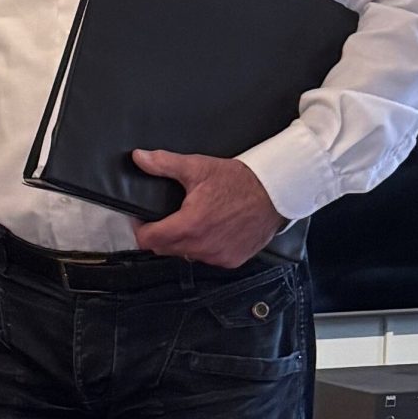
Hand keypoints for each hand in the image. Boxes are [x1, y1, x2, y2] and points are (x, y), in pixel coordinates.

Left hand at [131, 149, 288, 267]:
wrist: (276, 192)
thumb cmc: (241, 180)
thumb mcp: (198, 167)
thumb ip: (164, 164)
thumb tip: (140, 158)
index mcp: (190, 225)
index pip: (148, 241)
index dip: (141, 229)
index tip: (143, 218)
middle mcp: (203, 246)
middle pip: (164, 249)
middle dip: (160, 235)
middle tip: (166, 217)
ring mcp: (219, 256)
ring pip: (186, 255)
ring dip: (182, 242)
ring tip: (191, 222)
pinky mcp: (233, 260)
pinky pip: (208, 259)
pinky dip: (204, 248)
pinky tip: (211, 231)